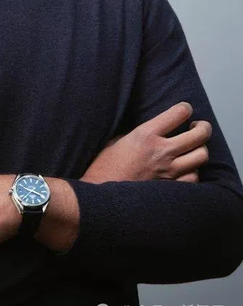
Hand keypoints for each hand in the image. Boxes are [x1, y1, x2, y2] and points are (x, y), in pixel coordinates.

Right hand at [81, 102, 211, 183]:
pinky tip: (187, 169)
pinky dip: (193, 171)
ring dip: (200, 150)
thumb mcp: (117, 140)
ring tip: (194, 148)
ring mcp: (169, 172)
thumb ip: (138, 133)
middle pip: (199, 135)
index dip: (185, 109)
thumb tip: (153, 130)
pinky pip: (194, 178)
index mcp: (146, 135)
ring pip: (201, 156)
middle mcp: (161, 152)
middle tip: (199, 127)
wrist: (101, 197)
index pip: (178, 113)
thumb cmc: (104, 167)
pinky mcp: (171, 189)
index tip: (184, 110)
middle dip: (203, 127)